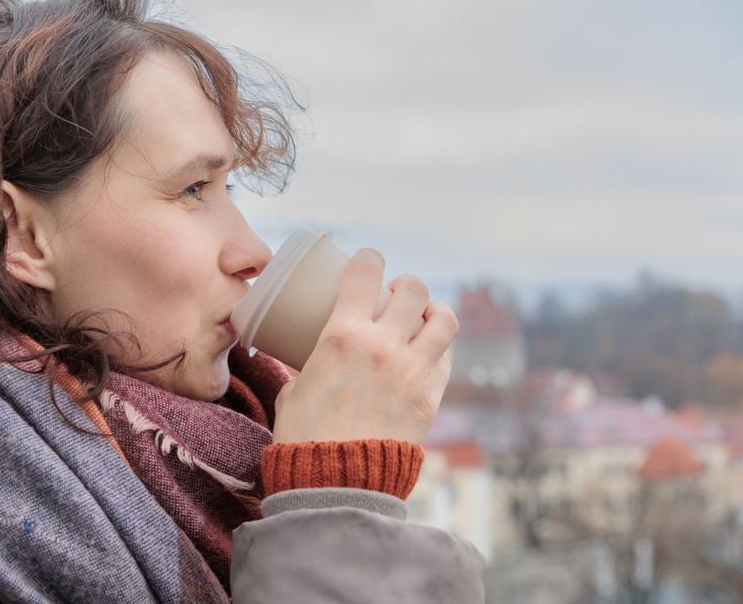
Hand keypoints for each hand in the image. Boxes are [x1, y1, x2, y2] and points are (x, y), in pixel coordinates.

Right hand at [270, 248, 457, 445]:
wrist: (337, 484)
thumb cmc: (304, 438)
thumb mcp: (295, 389)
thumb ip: (310, 368)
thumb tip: (308, 365)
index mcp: (342, 335)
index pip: (366, 272)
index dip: (369, 259)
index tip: (369, 262)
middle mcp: (382, 346)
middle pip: (414, 289)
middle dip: (406, 286)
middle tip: (397, 296)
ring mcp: (412, 371)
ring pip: (444, 319)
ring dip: (433, 312)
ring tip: (422, 319)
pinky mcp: (430, 397)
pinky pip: (446, 359)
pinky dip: (438, 351)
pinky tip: (425, 357)